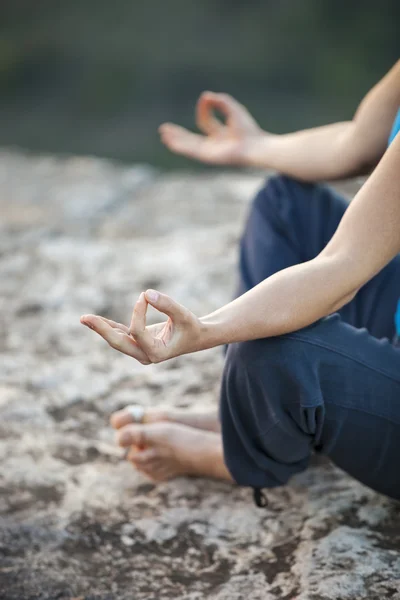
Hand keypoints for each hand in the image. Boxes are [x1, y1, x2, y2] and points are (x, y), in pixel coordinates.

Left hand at [80, 290, 204, 364]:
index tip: (144, 296)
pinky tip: (93, 320)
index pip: (137, 332)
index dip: (137, 313)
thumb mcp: (183, 314)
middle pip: (118, 343)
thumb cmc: (191, 326)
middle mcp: (145, 355)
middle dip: (102, 330)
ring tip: (83, 318)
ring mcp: (139, 350)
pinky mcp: (137, 343)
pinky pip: (120, 334)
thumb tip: (146, 293)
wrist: (196, 337)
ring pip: (116, 339)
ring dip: (100, 328)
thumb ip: (166, 304)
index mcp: (157, 353)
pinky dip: (108, 326)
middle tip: (85, 318)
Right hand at [159, 91, 263, 165]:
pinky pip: (190, 151)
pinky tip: (169, 141)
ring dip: (175, 140)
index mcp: (221, 135)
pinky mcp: (207, 157)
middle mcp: (214, 145)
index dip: (203, 109)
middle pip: (192, 139)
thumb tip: (205, 96)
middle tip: (165, 129)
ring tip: (163, 134)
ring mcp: (210, 152)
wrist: (254, 145)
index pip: (205, 122)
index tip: (206, 99)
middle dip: (179, 134)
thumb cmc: (248, 130)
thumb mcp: (233, 109)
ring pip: (188, 146)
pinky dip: (179, 146)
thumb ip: (221, 101)